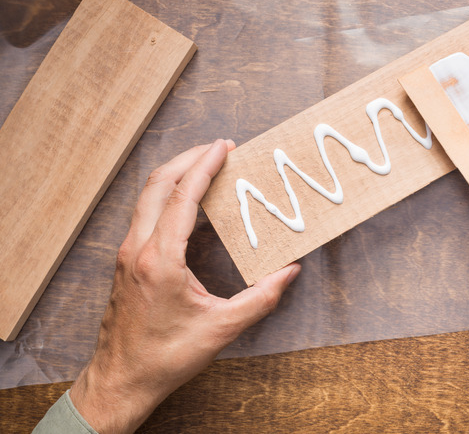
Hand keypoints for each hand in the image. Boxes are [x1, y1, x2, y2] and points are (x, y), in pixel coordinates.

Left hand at [70, 139, 300, 432]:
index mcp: (160, 260)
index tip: (224, 147)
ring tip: (205, 168)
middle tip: (218, 149)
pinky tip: (189, 204)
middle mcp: (138, 249)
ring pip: (147, 197)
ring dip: (175, 176)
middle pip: (157, 184)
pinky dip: (167, 197)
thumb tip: (289, 272)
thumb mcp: (221, 329)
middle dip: (188, 159)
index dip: (204, 167)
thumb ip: (261, 298)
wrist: (121, 379)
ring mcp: (128, 254)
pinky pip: (145, 214)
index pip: (181, 197)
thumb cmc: (166, 357)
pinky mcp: (127, 262)